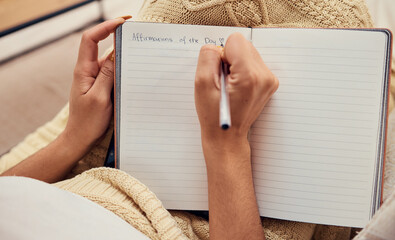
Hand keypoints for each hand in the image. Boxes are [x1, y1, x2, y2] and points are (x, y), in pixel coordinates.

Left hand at [63, 18, 125, 154]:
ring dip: (122, 56)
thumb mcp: (100, 98)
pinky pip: (112, 73)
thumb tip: (115, 54)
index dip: (105, 26)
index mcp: (83, 70)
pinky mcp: (100, 86)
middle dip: (117, 38)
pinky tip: (133, 73)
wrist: (80, 138)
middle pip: (101, 46)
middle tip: (137, 35)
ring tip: (140, 54)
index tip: (122, 22)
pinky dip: (122, 70)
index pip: (90, 39)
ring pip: (109, 61)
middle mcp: (88, 71)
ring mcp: (94, 78)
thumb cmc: (88, 122)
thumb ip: (107, 75)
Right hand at [194, 33, 278, 147]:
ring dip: (236, 65)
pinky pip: (253, 63)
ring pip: (248, 53)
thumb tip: (217, 46)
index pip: (235, 40)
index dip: (221, 55)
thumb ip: (208, 57)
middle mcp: (264, 76)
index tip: (219, 74)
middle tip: (224, 82)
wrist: (227, 137)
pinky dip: (243, 71)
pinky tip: (237, 87)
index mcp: (249, 75)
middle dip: (229, 59)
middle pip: (243, 45)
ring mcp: (269, 80)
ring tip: (230, 86)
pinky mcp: (270, 82)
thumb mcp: (202, 84)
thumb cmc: (213, 115)